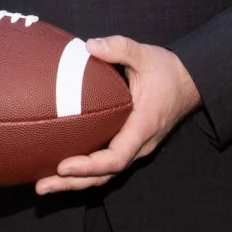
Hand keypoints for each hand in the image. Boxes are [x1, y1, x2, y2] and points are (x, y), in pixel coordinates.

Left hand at [35, 36, 199, 194]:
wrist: (189, 82)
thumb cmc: (167, 70)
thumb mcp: (145, 55)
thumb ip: (120, 48)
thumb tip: (90, 45)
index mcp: (143, 126)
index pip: (117, 157)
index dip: (89, 166)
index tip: (64, 166)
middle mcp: (139, 144)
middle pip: (105, 175)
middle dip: (73, 183)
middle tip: (42, 186)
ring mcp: (134, 147)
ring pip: (105, 174)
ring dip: (75, 182)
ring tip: (44, 185)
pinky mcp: (128, 144)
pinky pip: (105, 164)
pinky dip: (84, 172)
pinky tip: (60, 170)